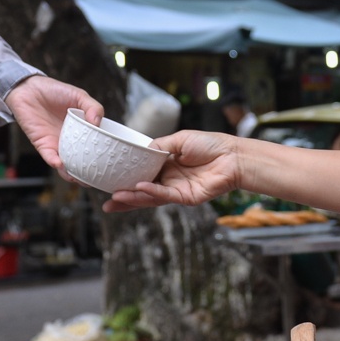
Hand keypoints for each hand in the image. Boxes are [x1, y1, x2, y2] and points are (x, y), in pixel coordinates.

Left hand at [6, 75, 102, 175]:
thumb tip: (98, 122)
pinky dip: (55, 162)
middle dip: (88, 173)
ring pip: (66, 165)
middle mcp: (70, 141)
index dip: (102, 157)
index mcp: (82, 131)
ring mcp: (57, 144)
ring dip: (72, 174)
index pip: (94, 147)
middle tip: (98, 179)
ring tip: (80, 179)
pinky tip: (61, 164)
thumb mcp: (79, 96)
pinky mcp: (42, 144)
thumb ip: (93, 107)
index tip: (112, 165)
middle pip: (81, 162)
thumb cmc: (54, 91)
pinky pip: (49, 156)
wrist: (29, 89)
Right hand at [103, 130, 244, 211]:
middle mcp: (168, 179)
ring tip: (116, 197)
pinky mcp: (186, 197)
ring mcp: (176, 190)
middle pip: (142, 190)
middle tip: (106, 201)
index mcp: (166, 165)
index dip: (127, 178)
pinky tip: (139, 188)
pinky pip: (165, 195)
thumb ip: (158, 146)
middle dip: (125, 196)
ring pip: (151, 196)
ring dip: (133, 197)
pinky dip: (151, 192)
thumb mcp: (179, 139)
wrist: (233, 156)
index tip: (109, 181)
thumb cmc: (210, 144)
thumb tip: (140, 150)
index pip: (141, 174)